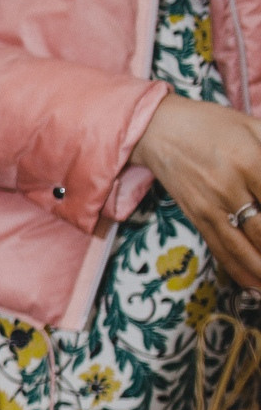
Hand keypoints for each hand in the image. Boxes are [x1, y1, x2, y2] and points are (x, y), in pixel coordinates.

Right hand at [128, 94, 260, 288]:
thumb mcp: (254, 127)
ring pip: (244, 248)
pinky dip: (240, 271)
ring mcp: (210, 206)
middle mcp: (229, 187)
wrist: (158, 129)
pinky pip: (220, 249)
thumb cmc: (212, 125)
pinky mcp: (197, 217)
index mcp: (250, 160)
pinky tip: (256, 285)